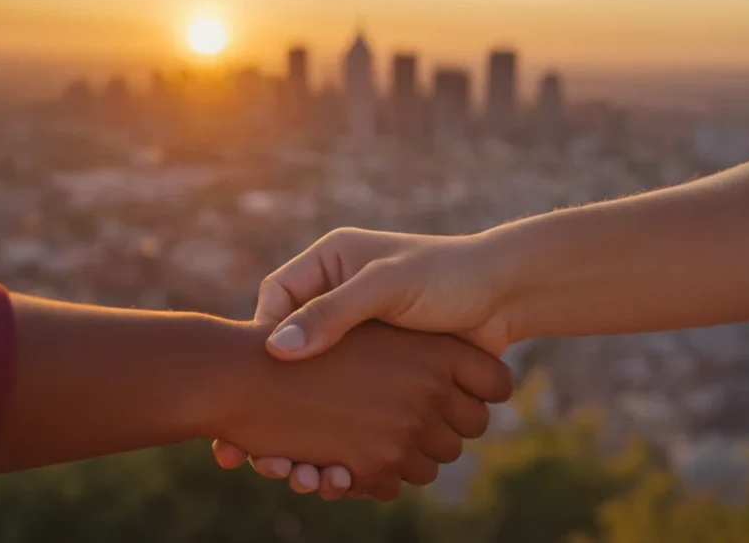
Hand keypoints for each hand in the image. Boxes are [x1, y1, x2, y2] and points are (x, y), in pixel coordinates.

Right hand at [214, 227, 518, 493]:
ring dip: (307, 440)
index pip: (270, 313)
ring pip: (314, 400)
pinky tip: (332, 473)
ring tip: (297, 471)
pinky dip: (340, 446)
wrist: (501, 293)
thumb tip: (279, 346)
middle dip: (276, 412)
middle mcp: (333, 315)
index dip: (256, 353)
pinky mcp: (380, 384)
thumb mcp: (385, 284)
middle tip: (260, 452)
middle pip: (287, 369)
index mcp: (323, 275)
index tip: (248, 393)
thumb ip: (336, 311)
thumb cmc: (444, 275)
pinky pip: (349, 417)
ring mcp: (356, 354)